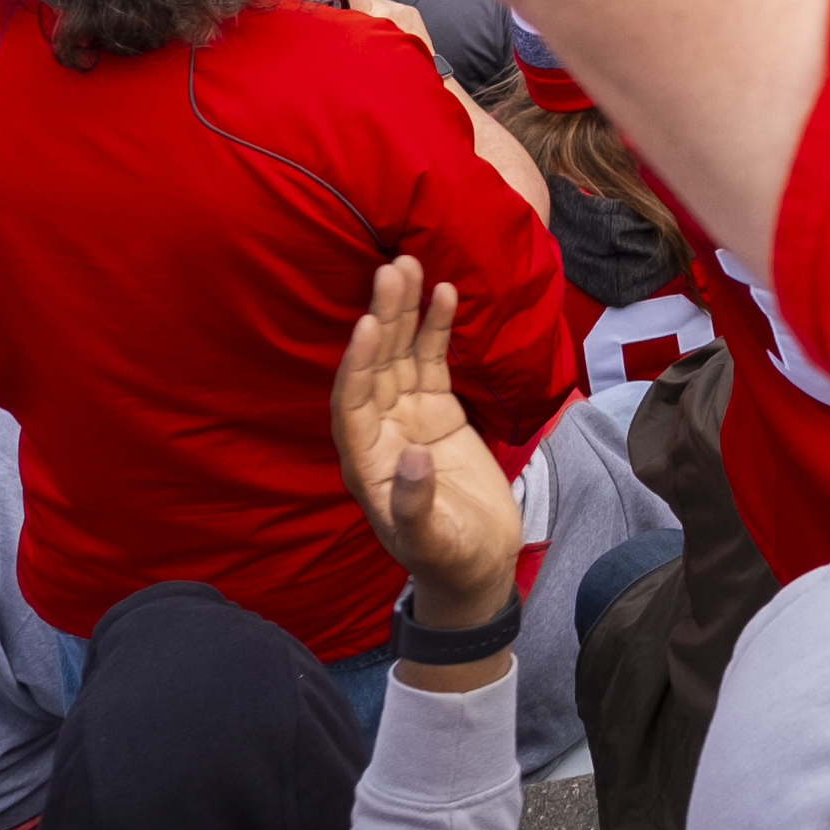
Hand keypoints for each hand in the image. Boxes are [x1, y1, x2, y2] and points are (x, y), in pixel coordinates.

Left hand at [332, 256, 529, 635]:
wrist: (478, 565)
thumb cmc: (450, 559)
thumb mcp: (433, 541)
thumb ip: (416, 503)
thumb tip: (411, 455)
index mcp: (365, 463)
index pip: (352, 403)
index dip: (357, 364)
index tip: (366, 324)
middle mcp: (379, 432)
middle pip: (375, 365)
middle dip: (382, 318)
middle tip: (391, 269)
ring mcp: (408, 418)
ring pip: (400, 355)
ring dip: (404, 312)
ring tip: (410, 264)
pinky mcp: (438, 412)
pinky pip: (433, 361)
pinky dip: (436, 329)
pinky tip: (443, 293)